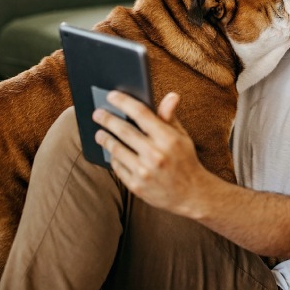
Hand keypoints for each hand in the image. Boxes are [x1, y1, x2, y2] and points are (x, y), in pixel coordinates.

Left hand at [93, 91, 210, 214]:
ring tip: (100, 133)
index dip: (124, 102)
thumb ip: (170, 116)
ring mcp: (144, 172)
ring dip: (105, 138)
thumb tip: (171, 95)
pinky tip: (111, 152)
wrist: (192, 194)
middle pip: (124, 130)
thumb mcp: (181, 136)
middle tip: (97, 113)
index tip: (112, 95)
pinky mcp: (137, 186)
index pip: (141, 113)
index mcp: (168, 138)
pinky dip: (113, 157)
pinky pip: (118, 167)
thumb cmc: (185, 159)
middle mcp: (155, 154)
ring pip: (117, 149)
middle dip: (108, 119)